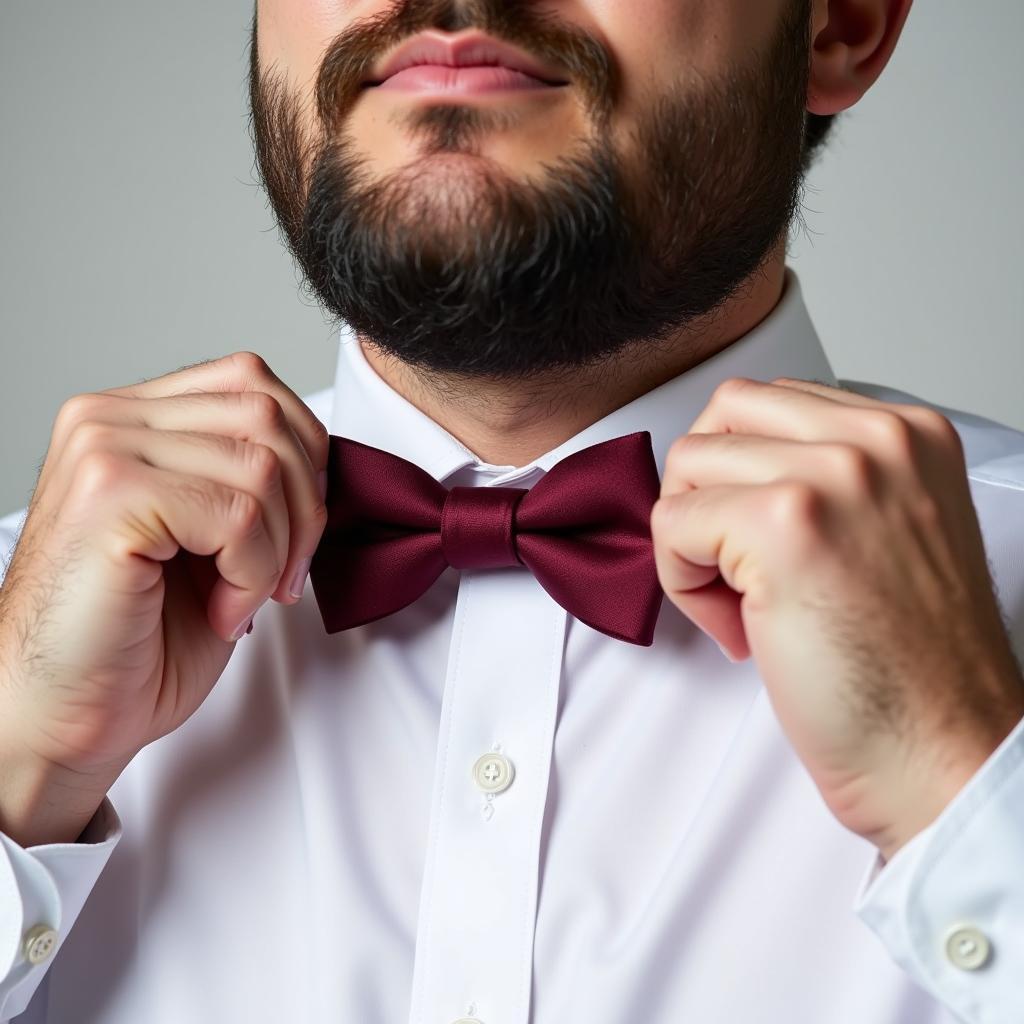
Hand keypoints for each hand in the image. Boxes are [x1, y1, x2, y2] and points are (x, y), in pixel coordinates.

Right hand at [0, 352, 327, 843]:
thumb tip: (323, 458)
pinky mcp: (110, 493)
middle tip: (283, 577)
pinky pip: (240, 513)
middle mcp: (108, 419)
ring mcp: (103, 448)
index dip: (304, 459)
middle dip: (306, 506)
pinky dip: (253, 574)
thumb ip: (254, 478)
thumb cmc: (138, 640)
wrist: (65, 717)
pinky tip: (222, 611)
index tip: (296, 535)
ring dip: (278, 549)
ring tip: (241, 599)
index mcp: (133, 419)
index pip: (253, 384)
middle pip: (268, 414)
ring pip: (263, 463)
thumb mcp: (213, 539)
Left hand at [651, 376, 1023, 858]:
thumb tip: (723, 463)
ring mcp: (834, 476)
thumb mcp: (888, 531)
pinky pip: (670, 522)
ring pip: (688, 464)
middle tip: (734, 564)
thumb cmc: (906, 666)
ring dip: (692, 538)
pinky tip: (738, 628)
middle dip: (706, 491)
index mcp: (906, 433)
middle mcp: (878, 439)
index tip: (770, 548)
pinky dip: (681, 580)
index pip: (769, 404)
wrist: (943, 754)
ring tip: (741, 602)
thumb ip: (823, 478)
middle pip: (722, 416)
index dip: (743, 478)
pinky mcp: (783, 525)